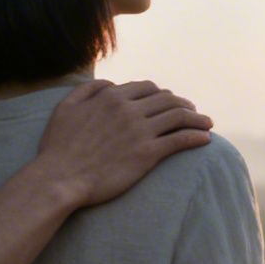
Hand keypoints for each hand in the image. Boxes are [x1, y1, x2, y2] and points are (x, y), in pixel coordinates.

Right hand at [36, 80, 213, 207]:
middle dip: (183, 104)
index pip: (147, 87)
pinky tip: (205, 139)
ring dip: (197, 118)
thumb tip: (110, 85)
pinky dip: (196, 136)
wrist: (59, 178)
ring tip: (206, 123)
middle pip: (167, 99)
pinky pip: (180, 139)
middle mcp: (128, 109)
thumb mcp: (65, 108)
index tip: (168, 101)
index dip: (161, 93)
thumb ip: (87, 90)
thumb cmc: (58, 147)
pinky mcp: (147, 154)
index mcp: (111, 96)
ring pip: (178, 116)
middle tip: (192, 112)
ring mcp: (140, 131)